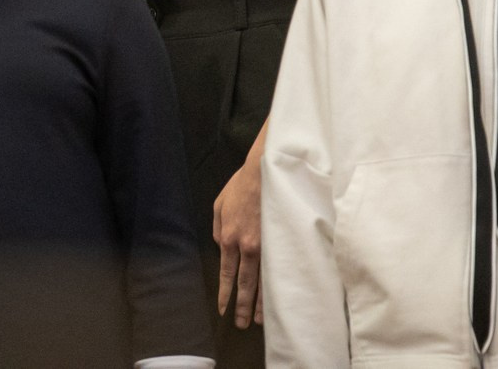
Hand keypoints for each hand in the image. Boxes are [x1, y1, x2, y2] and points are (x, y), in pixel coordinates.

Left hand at [214, 137, 265, 328]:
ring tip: (258, 320)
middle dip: (242, 305)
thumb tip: (221, 248)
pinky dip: (275, 285)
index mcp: (229, 238)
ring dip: (259, 302)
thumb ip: (217, 230)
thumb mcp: (218, 206)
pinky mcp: (280, 241)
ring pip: (262, 281)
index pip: (227, 273)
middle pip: (244, 283)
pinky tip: (277, 298)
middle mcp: (246, 246)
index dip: (226, 293)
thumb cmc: (240, 187)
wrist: (264, 173)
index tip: (223, 309)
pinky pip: (277, 268)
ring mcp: (265, 245)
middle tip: (240, 324)